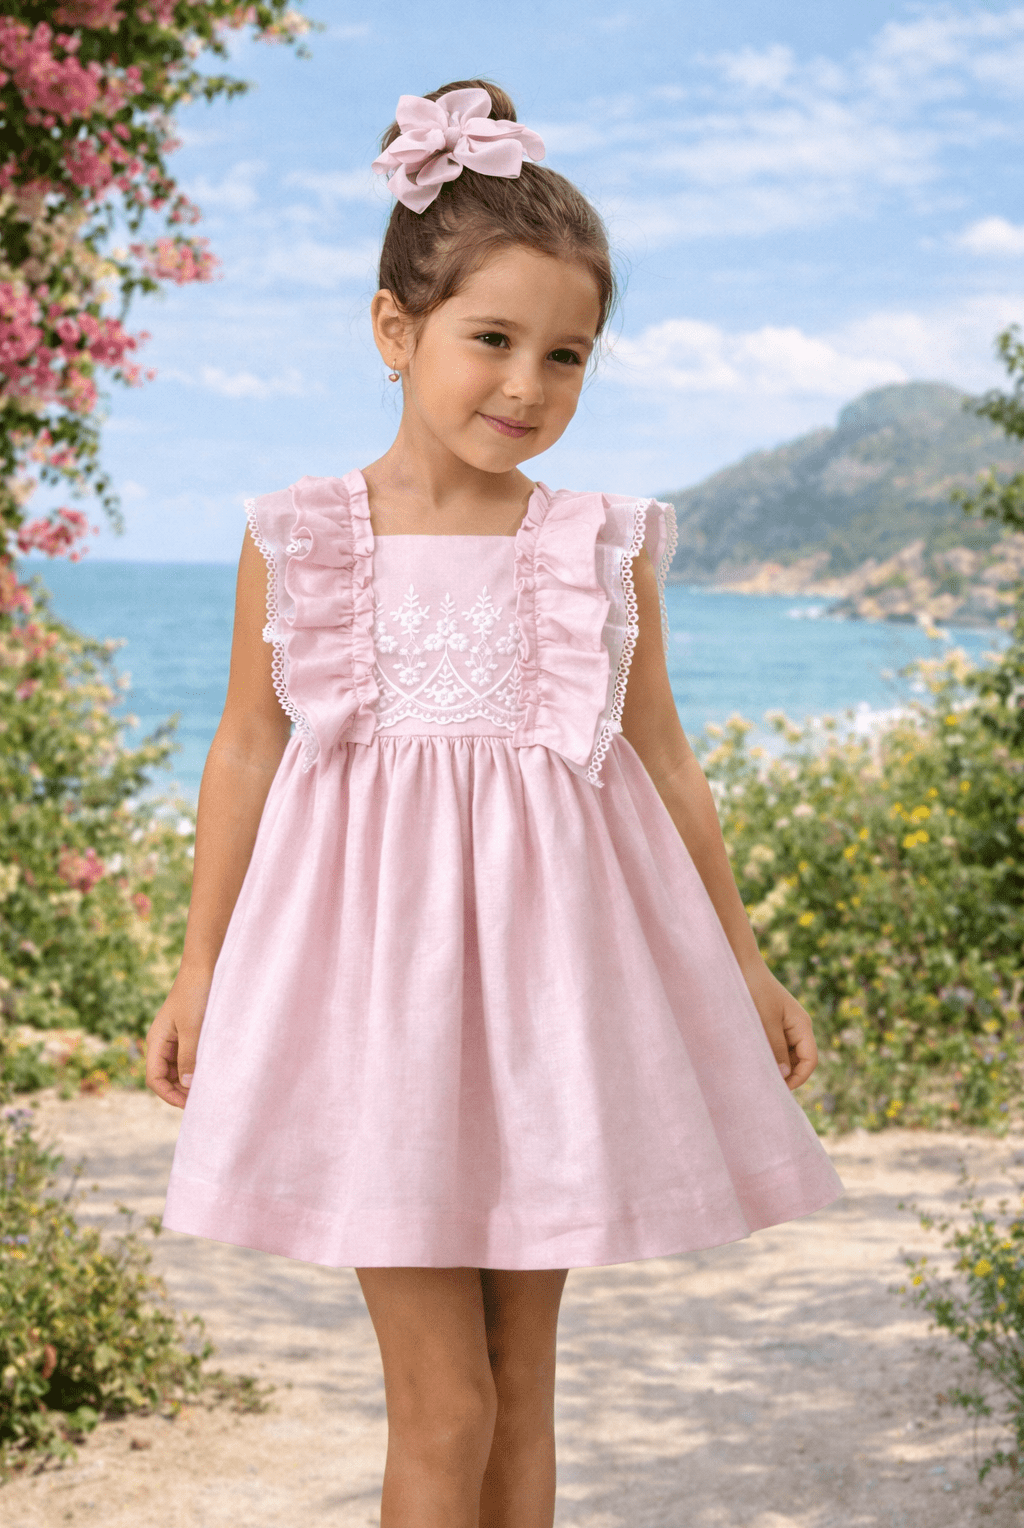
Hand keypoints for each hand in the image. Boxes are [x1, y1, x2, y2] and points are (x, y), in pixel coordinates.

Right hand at [145, 973, 209, 1108]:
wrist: (204, 967)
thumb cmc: (195, 995)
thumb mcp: (192, 1028)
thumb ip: (189, 1057)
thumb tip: (187, 1086)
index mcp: (156, 1042)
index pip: (154, 1079)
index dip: (169, 1095)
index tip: (190, 1104)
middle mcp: (162, 1043)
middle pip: (166, 1077)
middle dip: (181, 1091)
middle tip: (205, 1098)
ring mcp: (175, 1038)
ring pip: (178, 1069)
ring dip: (190, 1080)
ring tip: (209, 1087)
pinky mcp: (188, 1033)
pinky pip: (188, 1057)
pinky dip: (197, 1067)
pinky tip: (212, 1071)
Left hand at [741, 958, 817, 1090]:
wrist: (741, 965)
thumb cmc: (755, 990)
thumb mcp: (765, 1022)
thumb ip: (776, 1048)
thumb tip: (785, 1075)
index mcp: (802, 1025)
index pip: (810, 1060)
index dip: (799, 1077)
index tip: (779, 1088)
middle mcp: (797, 1026)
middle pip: (799, 1060)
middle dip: (786, 1073)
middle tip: (763, 1083)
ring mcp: (785, 1025)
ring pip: (786, 1055)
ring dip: (775, 1064)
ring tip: (755, 1070)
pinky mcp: (772, 1024)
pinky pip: (775, 1045)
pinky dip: (767, 1054)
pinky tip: (752, 1057)